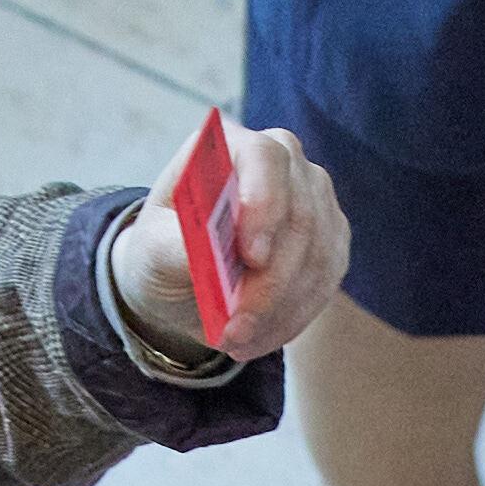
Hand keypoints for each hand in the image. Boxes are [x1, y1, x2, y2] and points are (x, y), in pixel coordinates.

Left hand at [112, 118, 346, 362]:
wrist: (185, 277)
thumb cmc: (166, 251)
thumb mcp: (153, 251)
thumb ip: (177, 247)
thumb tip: (207, 252)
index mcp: (232, 146)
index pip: (267, 158)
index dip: (266, 204)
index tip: (251, 257)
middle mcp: (284, 161)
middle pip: (300, 215)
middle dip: (270, 282)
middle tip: (235, 328)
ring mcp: (315, 200)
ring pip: (318, 256)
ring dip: (278, 309)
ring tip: (236, 339)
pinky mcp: (332, 240)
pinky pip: (325, 283)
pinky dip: (291, 318)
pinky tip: (257, 336)